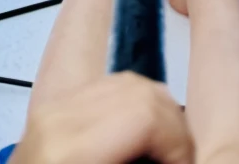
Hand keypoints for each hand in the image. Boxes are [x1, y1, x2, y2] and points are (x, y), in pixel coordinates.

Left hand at [12, 74, 192, 163]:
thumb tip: (181, 157)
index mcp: (68, 150)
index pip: (143, 114)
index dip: (177, 141)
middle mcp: (59, 117)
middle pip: (141, 92)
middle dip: (174, 127)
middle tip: (183, 157)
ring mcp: (55, 106)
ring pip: (129, 82)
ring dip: (160, 112)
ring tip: (169, 148)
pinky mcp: (57, 106)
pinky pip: (111, 86)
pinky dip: (139, 105)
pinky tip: (146, 135)